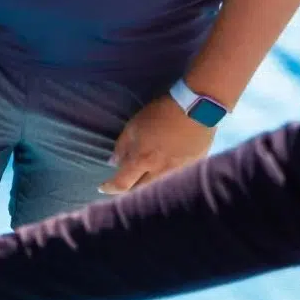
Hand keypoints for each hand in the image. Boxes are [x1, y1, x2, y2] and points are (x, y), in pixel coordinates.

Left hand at [100, 95, 214, 193]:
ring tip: (143, 183)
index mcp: (142, 161)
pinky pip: (178, 180)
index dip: (110, 188)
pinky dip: (168, 181)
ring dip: (149, 188)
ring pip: (160, 188)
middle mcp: (160, 171)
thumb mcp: (134, 126)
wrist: (197, 108)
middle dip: (129, 191)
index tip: (103, 188)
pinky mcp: (195, 167)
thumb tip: (113, 163)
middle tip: (124, 187)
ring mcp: (180, 171)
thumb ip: (122, 146)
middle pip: (142, 191)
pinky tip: (166, 176)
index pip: (122, 184)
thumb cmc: (160, 114)